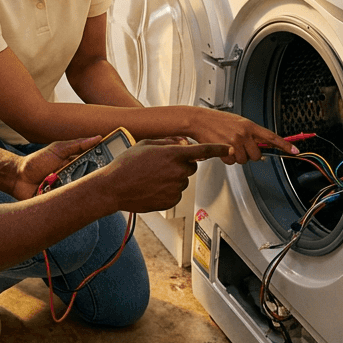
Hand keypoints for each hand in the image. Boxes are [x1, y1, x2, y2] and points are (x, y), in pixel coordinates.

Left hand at [9, 134, 105, 199]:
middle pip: (90, 181)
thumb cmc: (36, 162)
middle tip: (84, 175)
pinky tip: (63, 196)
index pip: (94, 165)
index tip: (112, 162)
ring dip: (76, 188)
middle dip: (90, 178)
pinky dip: (68, 201)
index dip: (104, 165)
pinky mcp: (60, 202)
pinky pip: (69, 204)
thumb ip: (76, 145)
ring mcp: (68, 191)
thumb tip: (97, 138)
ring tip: (66, 183)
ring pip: (81, 193)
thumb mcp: (57, 149)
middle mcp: (74, 178)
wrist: (18, 177)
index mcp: (76, 165)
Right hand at [90, 139, 229, 213]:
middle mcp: (177, 171)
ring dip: (173, 178)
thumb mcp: (146, 144)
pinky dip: (168, 191)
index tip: (228, 148)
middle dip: (181, 164)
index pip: (203, 150)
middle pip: (191, 166)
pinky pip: (176, 194)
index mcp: (172, 154)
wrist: (114, 187)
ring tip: (152, 177)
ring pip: (183, 181)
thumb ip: (169, 142)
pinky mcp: (171, 201)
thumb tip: (183, 143)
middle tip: (162, 165)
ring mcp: (175, 188)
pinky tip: (152, 188)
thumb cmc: (127, 164)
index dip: (218, 149)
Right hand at [182, 107, 298, 163]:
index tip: (295, 150)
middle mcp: (244, 134)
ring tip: (229, 146)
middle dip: (250, 155)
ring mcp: (235, 142)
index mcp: (250, 126)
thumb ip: (250, 134)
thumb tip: (260, 146)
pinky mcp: (225, 150)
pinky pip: (232, 162)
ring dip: (237, 157)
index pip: (271, 137)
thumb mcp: (238, 123)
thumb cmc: (217, 121)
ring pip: (244, 160)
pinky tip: (222, 148)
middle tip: (241, 147)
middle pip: (257, 155)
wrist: (199, 120)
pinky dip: (227, 159)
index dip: (284, 145)